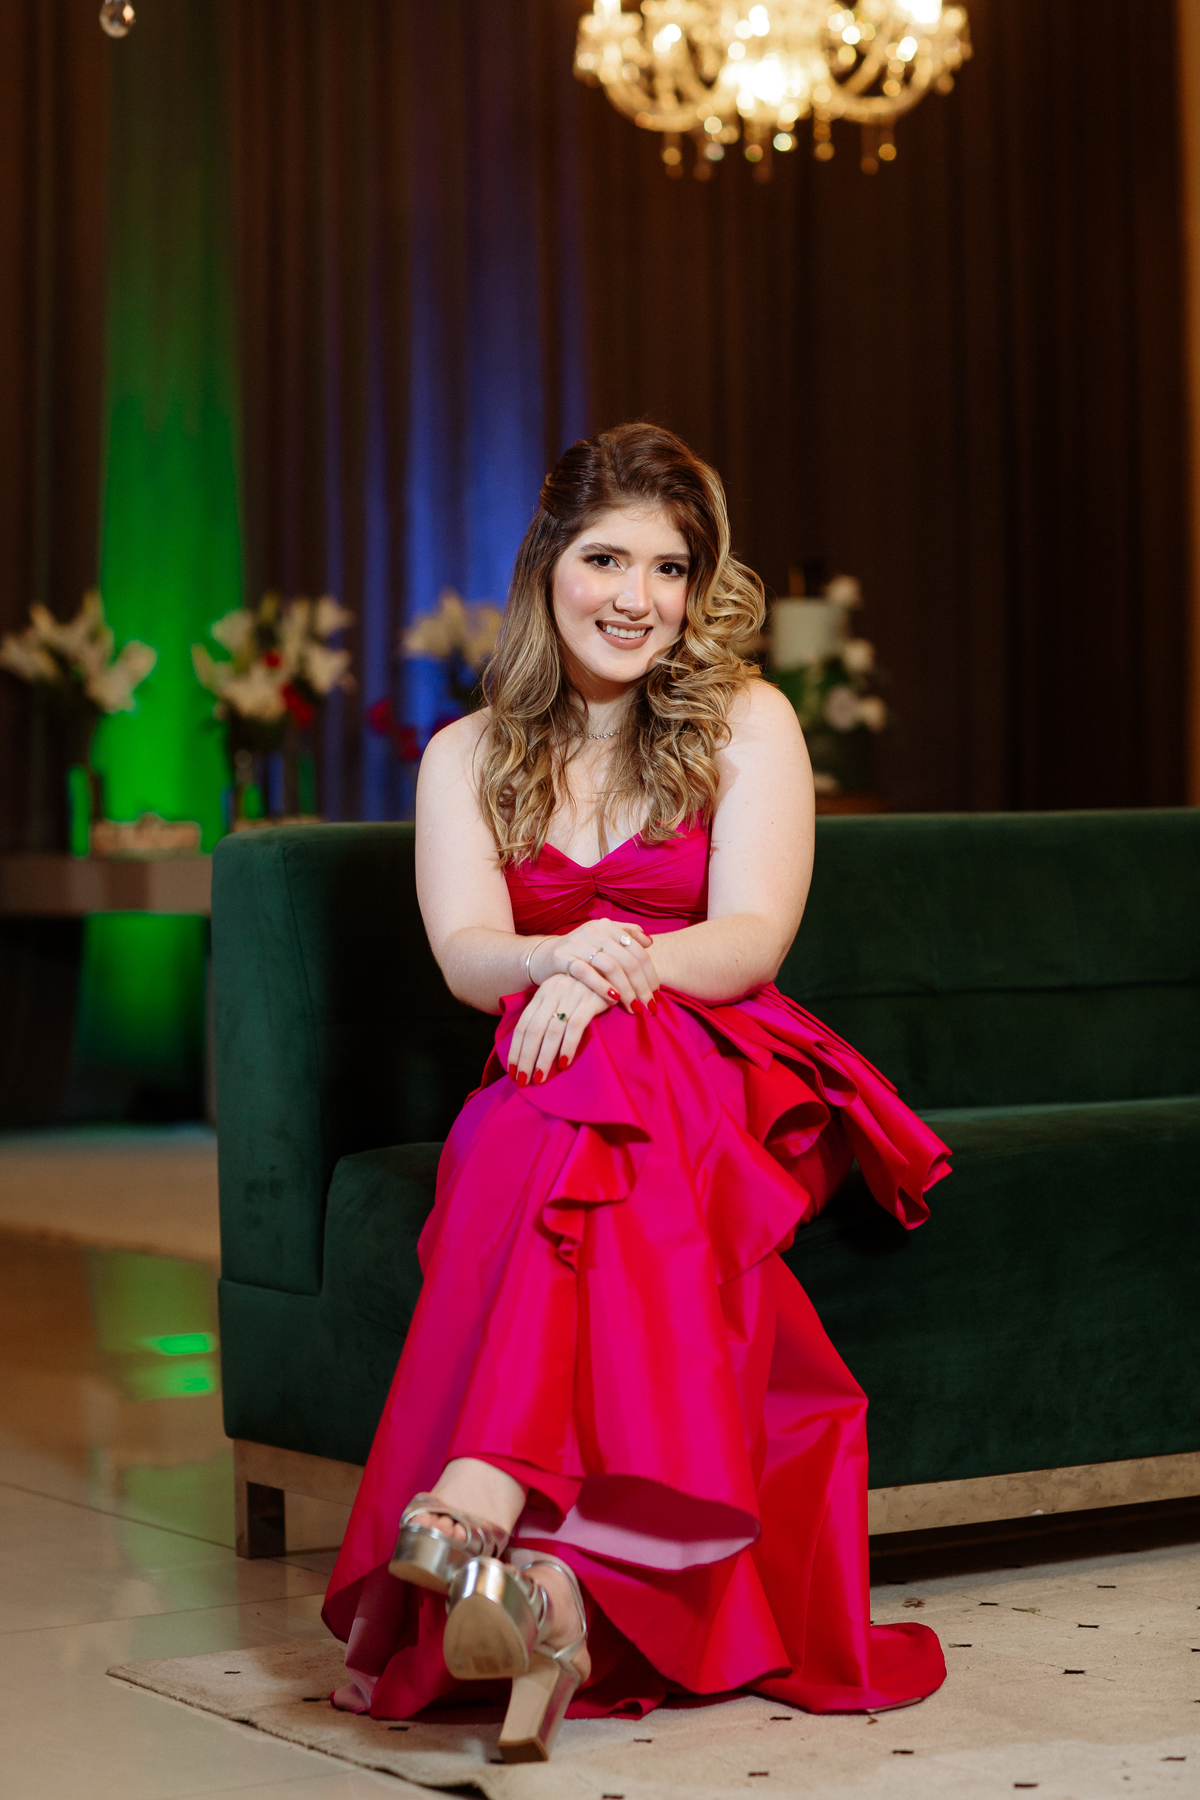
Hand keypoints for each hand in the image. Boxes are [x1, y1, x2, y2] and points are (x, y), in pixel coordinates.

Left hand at [508, 972, 613, 1084]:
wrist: (614, 969)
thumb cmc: (586, 990)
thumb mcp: (562, 997)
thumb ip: (547, 1015)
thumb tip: (530, 1048)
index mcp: (543, 993)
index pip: (523, 1024)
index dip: (516, 1049)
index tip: (512, 1071)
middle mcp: (554, 992)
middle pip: (534, 1030)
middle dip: (526, 1058)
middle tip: (523, 1081)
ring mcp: (572, 994)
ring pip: (552, 1031)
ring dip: (544, 1057)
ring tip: (540, 1078)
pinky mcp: (592, 999)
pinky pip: (576, 1027)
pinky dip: (567, 1046)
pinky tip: (563, 1064)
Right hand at [530, 918, 658, 1013]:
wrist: (542, 957)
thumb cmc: (579, 953)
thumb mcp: (601, 941)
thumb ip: (625, 935)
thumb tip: (649, 942)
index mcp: (607, 926)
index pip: (637, 950)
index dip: (650, 973)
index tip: (656, 994)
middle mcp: (593, 931)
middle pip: (627, 960)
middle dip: (642, 986)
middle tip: (650, 1006)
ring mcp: (577, 942)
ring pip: (610, 966)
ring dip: (626, 990)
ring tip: (635, 1007)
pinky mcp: (561, 956)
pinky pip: (586, 972)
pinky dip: (602, 986)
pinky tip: (613, 1000)